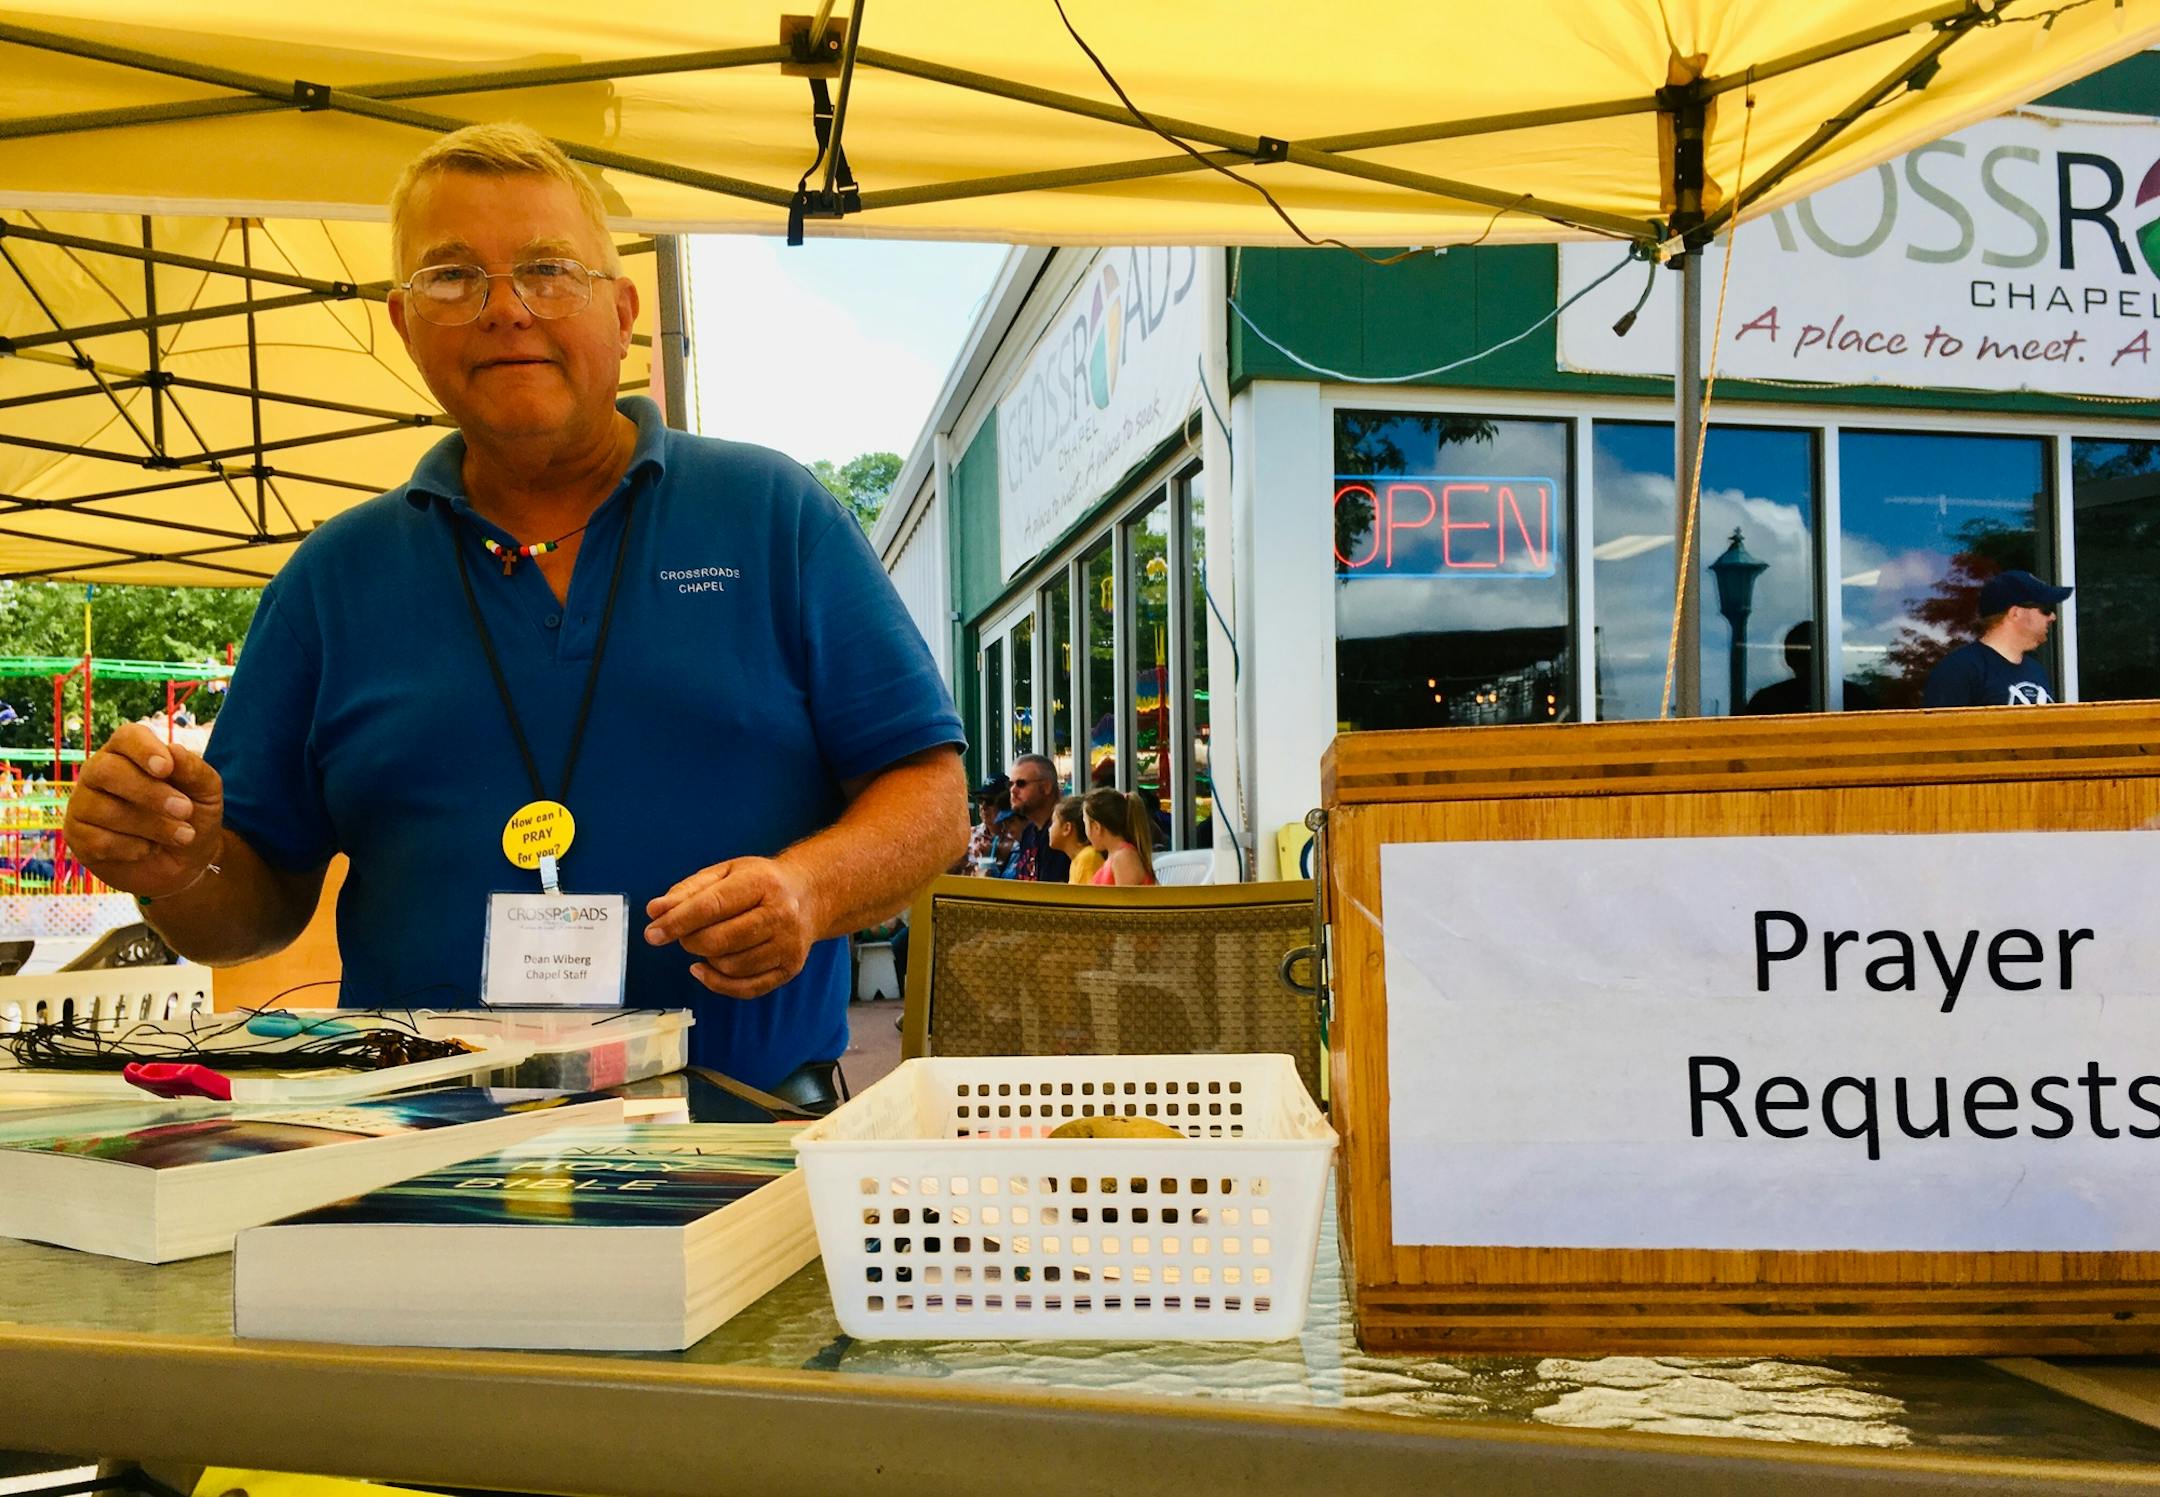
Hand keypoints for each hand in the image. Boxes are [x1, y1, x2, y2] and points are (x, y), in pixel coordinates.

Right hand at [63, 723, 224, 898]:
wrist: (184, 862)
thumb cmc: (192, 817)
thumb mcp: (206, 793)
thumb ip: (194, 771)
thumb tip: (175, 750)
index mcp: (129, 752)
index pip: (126, 737)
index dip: (144, 750)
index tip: (166, 768)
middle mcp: (99, 772)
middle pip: (107, 771)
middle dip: (150, 793)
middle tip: (185, 810)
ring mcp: (83, 803)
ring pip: (105, 809)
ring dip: (152, 825)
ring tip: (182, 835)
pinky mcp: (78, 835)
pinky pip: (99, 840)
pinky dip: (132, 848)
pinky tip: (148, 848)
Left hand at [644, 856, 824, 998]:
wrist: (809, 895)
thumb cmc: (760, 882)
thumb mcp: (725, 873)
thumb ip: (687, 891)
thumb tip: (655, 911)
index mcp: (762, 883)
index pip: (712, 906)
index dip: (678, 922)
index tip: (652, 933)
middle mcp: (781, 914)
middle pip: (720, 940)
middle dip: (690, 941)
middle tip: (684, 934)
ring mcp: (788, 945)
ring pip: (730, 966)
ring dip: (706, 959)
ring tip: (706, 943)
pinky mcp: (790, 968)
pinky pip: (745, 988)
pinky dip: (717, 983)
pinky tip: (706, 969)